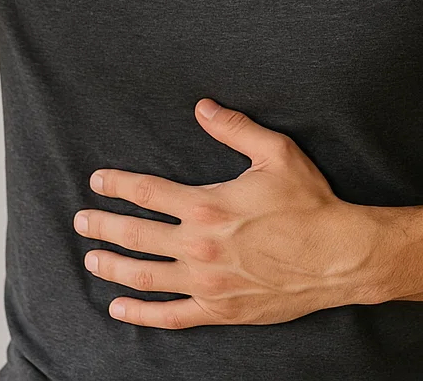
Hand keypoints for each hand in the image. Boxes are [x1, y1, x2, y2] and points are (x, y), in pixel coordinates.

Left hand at [72, 99, 384, 328]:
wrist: (340, 256)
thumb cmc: (310, 203)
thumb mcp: (277, 153)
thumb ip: (235, 128)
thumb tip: (203, 107)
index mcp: (207, 205)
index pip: (147, 192)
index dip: (117, 185)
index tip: (97, 181)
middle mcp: (199, 245)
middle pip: (135, 234)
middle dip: (103, 225)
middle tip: (82, 220)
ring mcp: (206, 281)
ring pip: (144, 275)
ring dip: (112, 267)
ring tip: (91, 259)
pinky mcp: (220, 309)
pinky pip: (170, 315)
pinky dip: (140, 314)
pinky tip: (119, 308)